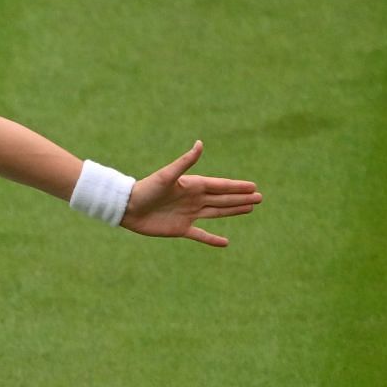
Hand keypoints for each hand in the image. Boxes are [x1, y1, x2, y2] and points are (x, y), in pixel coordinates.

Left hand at [121, 141, 262, 246]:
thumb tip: (200, 143)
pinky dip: (212, 239)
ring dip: (233, 211)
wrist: (127, 207)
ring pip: (217, 212)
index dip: (237, 187)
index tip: (254, 186)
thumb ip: (185, 161)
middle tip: (260, 198)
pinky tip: (225, 243)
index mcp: (193, 186)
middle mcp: (194, 199)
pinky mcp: (180, 229)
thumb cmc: (146, 188)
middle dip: (241, 198)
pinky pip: (201, 234)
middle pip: (223, 199)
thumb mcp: (167, 175)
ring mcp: (188, 214)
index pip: (221, 186)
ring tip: (250, 209)